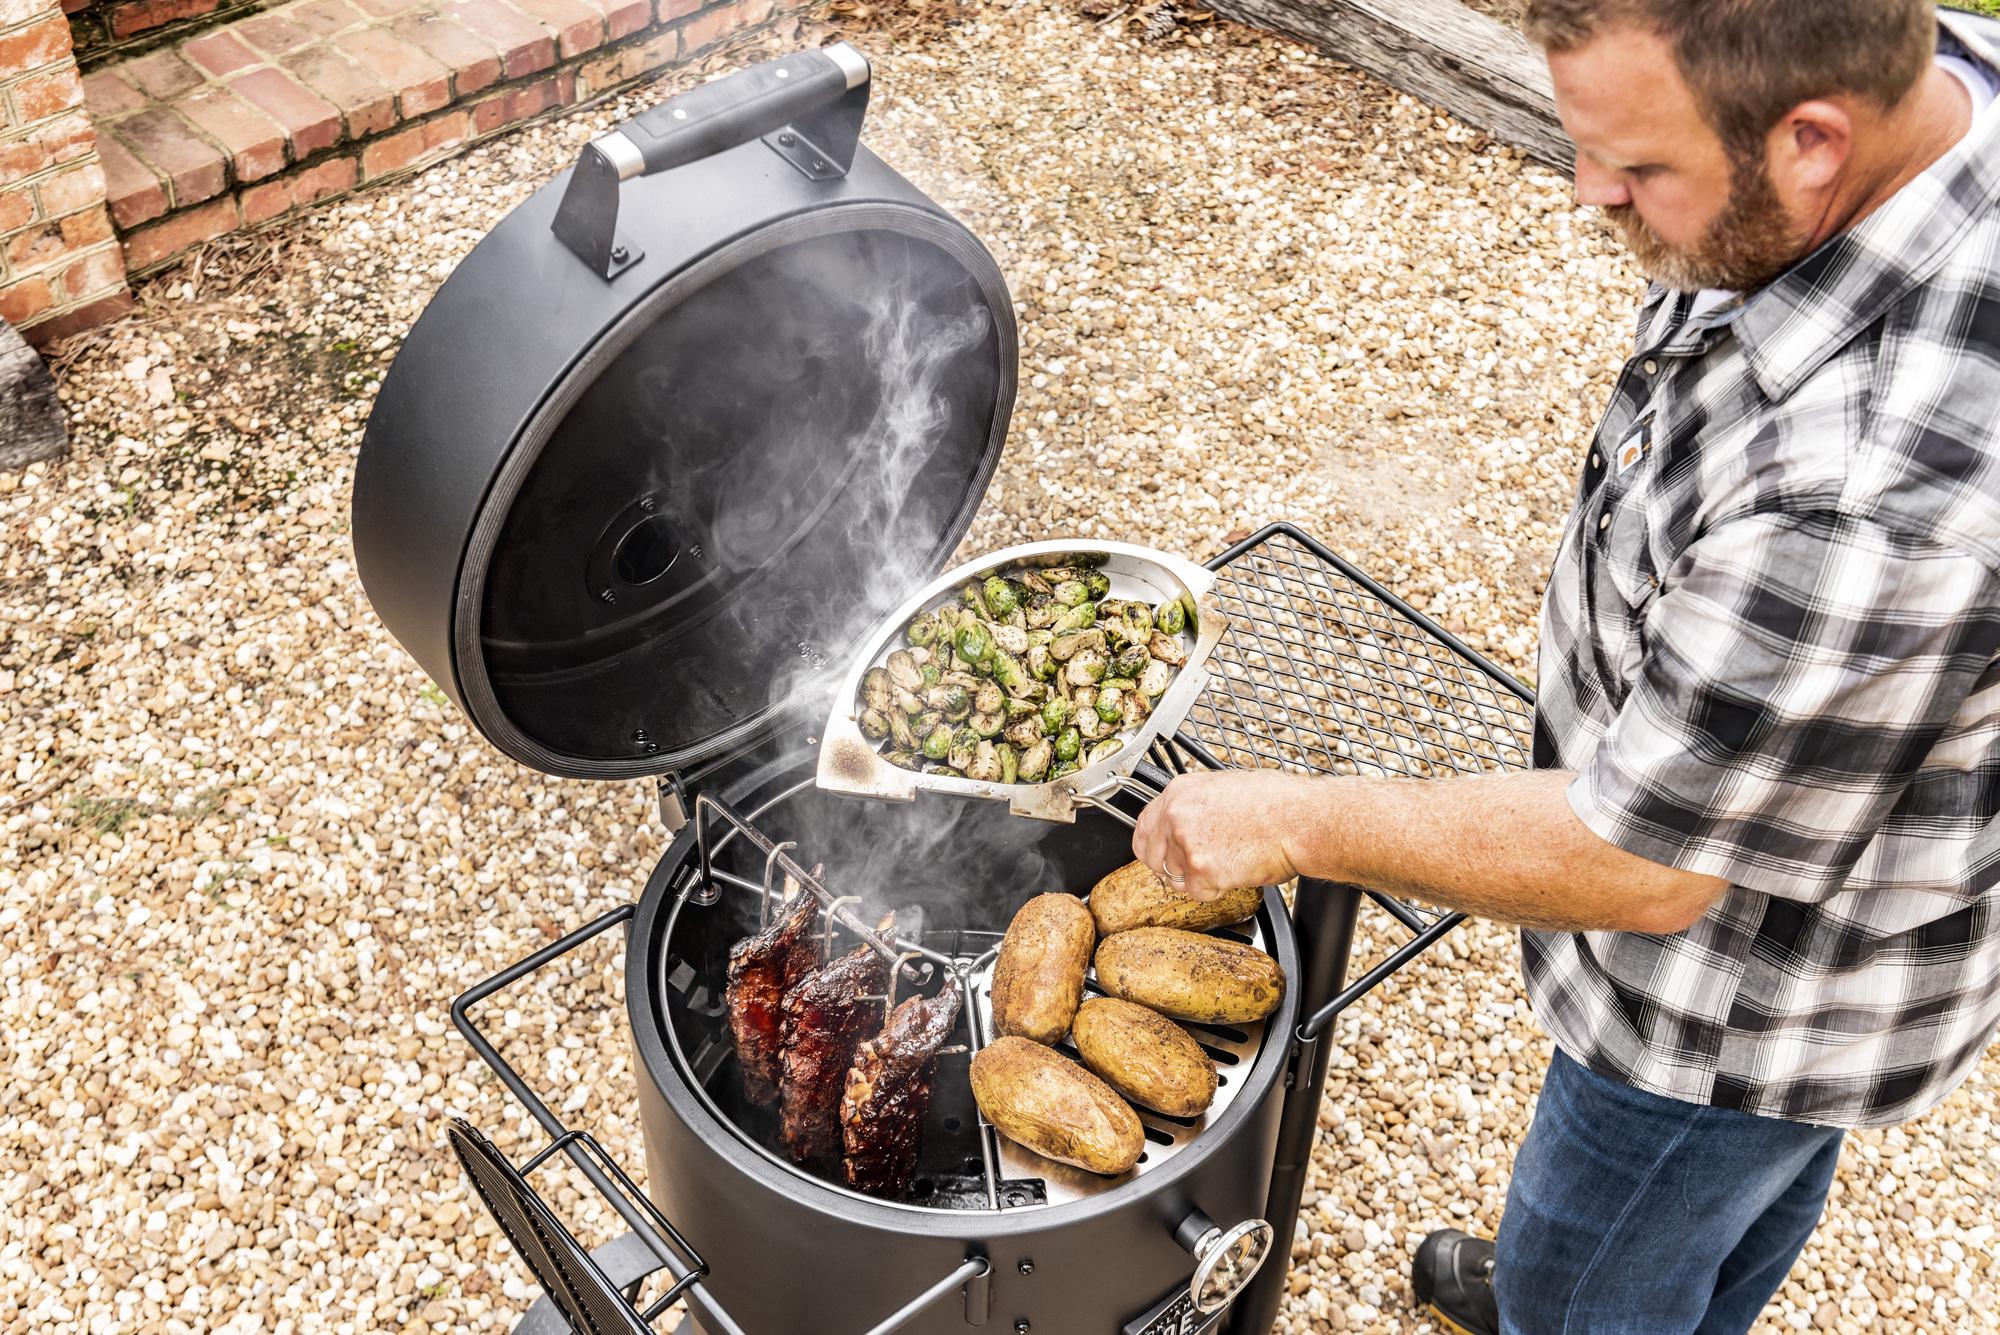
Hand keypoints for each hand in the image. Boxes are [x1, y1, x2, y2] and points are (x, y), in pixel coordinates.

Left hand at [1131, 770, 1321, 900]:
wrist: (1300, 820)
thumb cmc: (1276, 802)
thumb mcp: (1224, 787)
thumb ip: (1195, 805)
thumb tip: (1186, 820)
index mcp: (1179, 792)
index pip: (1142, 828)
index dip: (1151, 847)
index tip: (1159, 856)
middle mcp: (1176, 815)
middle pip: (1153, 858)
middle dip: (1174, 868)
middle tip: (1201, 866)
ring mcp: (1186, 844)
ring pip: (1176, 878)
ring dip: (1199, 878)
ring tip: (1229, 861)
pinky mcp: (1202, 870)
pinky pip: (1199, 893)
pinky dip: (1217, 890)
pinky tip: (1236, 870)